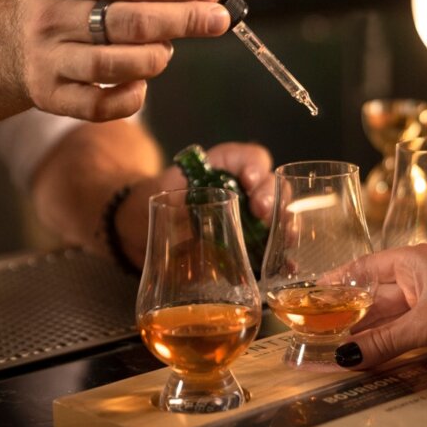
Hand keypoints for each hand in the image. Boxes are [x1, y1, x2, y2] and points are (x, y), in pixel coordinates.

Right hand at [18, 0, 229, 120]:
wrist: (9, 40)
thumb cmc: (73, 0)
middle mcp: (50, 14)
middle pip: (129, 22)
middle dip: (182, 21)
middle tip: (217, 21)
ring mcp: (47, 57)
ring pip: (116, 65)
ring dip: (156, 59)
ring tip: (165, 51)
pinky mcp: (50, 95)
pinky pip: (100, 105)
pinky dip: (132, 98)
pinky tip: (141, 84)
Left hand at [116, 142, 274, 268]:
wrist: (140, 231)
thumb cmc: (150, 203)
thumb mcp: (160, 197)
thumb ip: (175, 204)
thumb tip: (188, 220)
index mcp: (224, 167)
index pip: (251, 158)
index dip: (256, 167)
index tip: (248, 182)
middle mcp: (243, 189)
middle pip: (273, 187)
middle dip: (273, 199)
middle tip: (262, 212)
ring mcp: (249, 218)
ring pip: (279, 216)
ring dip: (285, 227)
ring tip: (284, 240)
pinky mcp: (248, 246)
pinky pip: (271, 248)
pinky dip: (281, 257)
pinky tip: (287, 267)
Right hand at [333, 244, 426, 369]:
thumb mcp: (426, 322)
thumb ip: (384, 340)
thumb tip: (347, 355)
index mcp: (413, 260)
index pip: (364, 268)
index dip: (339, 281)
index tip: (314, 293)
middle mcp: (420, 279)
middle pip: (375, 298)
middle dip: (351, 317)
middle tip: (321, 334)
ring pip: (392, 320)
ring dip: (371, 336)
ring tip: (341, 353)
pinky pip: (409, 336)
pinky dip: (392, 347)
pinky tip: (375, 359)